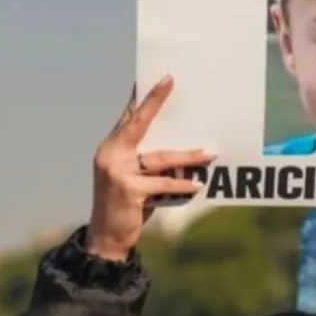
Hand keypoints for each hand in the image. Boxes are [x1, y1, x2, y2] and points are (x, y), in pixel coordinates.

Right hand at [88, 75, 214, 260]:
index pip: (129, 116)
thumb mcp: (132, 177)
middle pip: (138, 123)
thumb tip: (179, 143)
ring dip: (187, 156)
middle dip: (155, 101)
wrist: (106, 238)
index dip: (143, 97)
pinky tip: (198, 185)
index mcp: (111, 148)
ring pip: (160, 158)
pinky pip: (163, 184)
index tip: (158, 77)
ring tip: (208, 153)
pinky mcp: (129, 191)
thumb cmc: (125, 204)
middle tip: (171, 81)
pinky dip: (182, 185)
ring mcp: (117, 172)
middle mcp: (110, 155)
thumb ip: (146, 159)